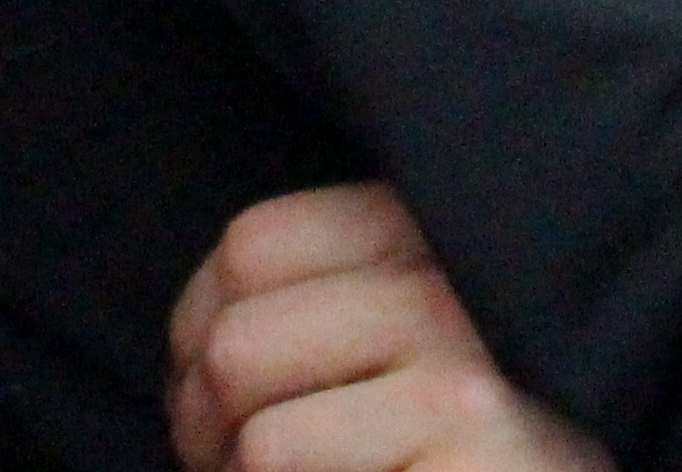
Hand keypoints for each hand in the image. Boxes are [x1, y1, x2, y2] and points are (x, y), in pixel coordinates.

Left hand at [168, 184, 615, 471]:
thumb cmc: (486, 442)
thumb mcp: (424, 337)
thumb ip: (340, 299)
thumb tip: (195, 341)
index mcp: (430, 234)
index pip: (252, 248)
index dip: (196, 326)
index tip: (203, 389)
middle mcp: (451, 292)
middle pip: (237, 342)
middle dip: (202, 425)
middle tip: (222, 466)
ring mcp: (464, 385)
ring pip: (258, 435)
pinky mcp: (470, 460)